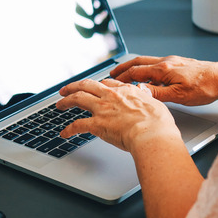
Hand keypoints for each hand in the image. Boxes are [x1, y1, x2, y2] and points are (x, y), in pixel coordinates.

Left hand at [56, 78, 180, 153]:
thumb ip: (147, 97)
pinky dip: (69, 129)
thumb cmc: (157, 124)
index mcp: (126, 91)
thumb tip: (146, 92)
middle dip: (74, 86)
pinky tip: (64, 133)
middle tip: (66, 89)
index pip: (107, 83)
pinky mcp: (97, 124)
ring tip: (59, 104)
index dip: (98, 85)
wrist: (152, 134)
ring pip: (77, 99)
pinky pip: (77, 125)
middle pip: (87, 85)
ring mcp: (102, 109)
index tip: (94, 87)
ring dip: (66, 101)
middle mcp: (111, 97)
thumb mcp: (156, 103)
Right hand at [110, 55, 217, 105]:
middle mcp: (166, 62)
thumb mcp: (179, 96)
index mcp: (163, 70)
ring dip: (134, 66)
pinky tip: (149, 74)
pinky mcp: (180, 63)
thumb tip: (139, 91)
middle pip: (138, 62)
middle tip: (112, 73)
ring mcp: (173, 61)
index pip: (136, 72)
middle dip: (123, 68)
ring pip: (148, 61)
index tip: (112, 81)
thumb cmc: (205, 87)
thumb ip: (157, 93)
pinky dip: (146, 67)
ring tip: (127, 72)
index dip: (121, 77)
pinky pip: (157, 63)